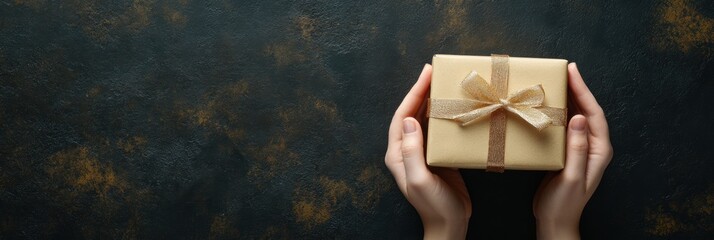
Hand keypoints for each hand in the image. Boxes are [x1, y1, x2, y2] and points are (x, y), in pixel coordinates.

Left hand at [385, 64, 470, 239]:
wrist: (449, 226)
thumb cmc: (433, 206)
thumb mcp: (421, 179)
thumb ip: (413, 150)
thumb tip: (410, 120)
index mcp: (398, 153)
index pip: (402, 116)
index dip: (413, 93)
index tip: (426, 74)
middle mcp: (407, 150)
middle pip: (412, 113)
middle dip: (422, 92)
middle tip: (435, 71)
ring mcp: (422, 153)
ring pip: (425, 120)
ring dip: (433, 101)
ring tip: (444, 83)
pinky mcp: (437, 157)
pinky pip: (438, 130)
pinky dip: (444, 116)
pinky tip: (454, 107)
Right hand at [533, 63, 613, 239]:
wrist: (556, 222)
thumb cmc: (564, 203)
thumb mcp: (570, 176)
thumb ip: (577, 148)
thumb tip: (579, 118)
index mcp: (599, 150)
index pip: (594, 113)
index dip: (584, 91)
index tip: (572, 72)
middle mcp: (593, 147)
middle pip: (588, 111)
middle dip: (577, 89)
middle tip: (564, 70)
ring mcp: (581, 149)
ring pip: (578, 117)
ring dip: (569, 99)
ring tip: (557, 82)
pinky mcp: (568, 153)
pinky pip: (567, 127)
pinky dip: (559, 113)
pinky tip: (549, 106)